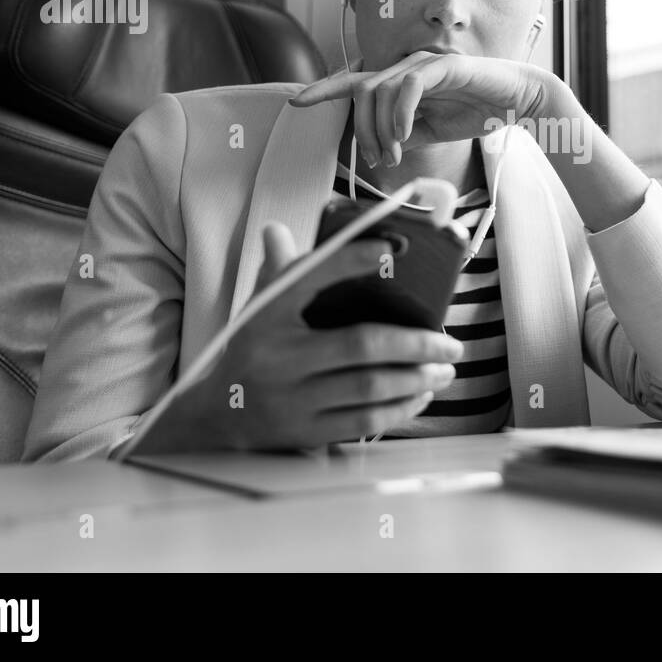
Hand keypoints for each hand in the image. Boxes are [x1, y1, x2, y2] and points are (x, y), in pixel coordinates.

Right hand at [131, 222, 463, 453]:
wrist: (211, 417)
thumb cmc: (249, 350)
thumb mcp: (257, 309)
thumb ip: (277, 271)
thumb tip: (278, 228)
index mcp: (267, 315)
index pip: (310, 277)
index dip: (350, 260)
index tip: (391, 247)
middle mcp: (279, 356)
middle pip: (361, 344)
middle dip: (416, 343)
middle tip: (450, 341)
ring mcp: (291, 398)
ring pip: (370, 386)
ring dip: (417, 377)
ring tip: (446, 368)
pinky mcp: (305, 432)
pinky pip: (364, 421)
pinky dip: (400, 408)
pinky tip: (421, 394)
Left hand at [288, 51, 550, 166]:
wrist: (518, 101)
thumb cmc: (478, 111)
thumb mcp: (432, 132)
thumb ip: (404, 135)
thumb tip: (381, 149)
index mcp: (402, 80)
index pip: (354, 82)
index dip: (324, 90)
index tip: (296, 102)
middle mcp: (408, 67)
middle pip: (361, 92)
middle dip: (362, 130)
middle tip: (381, 159)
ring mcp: (424, 64)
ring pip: (380, 91)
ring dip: (382, 129)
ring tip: (397, 153)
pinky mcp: (444, 66)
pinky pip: (407, 86)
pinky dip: (400, 113)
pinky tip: (406, 135)